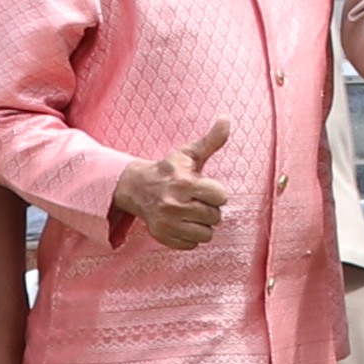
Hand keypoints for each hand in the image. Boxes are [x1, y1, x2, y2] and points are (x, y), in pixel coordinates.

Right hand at [127, 119, 234, 251]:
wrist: (137, 188)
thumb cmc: (169, 170)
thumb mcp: (189, 154)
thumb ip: (212, 140)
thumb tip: (226, 119)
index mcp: (185, 183)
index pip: (221, 197)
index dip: (216, 193)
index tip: (204, 188)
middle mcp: (175, 204)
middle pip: (215, 217)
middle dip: (208, 208)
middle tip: (195, 200)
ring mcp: (168, 222)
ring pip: (206, 234)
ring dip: (201, 224)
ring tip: (190, 212)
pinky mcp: (163, 236)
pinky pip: (191, 245)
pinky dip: (189, 236)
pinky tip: (181, 222)